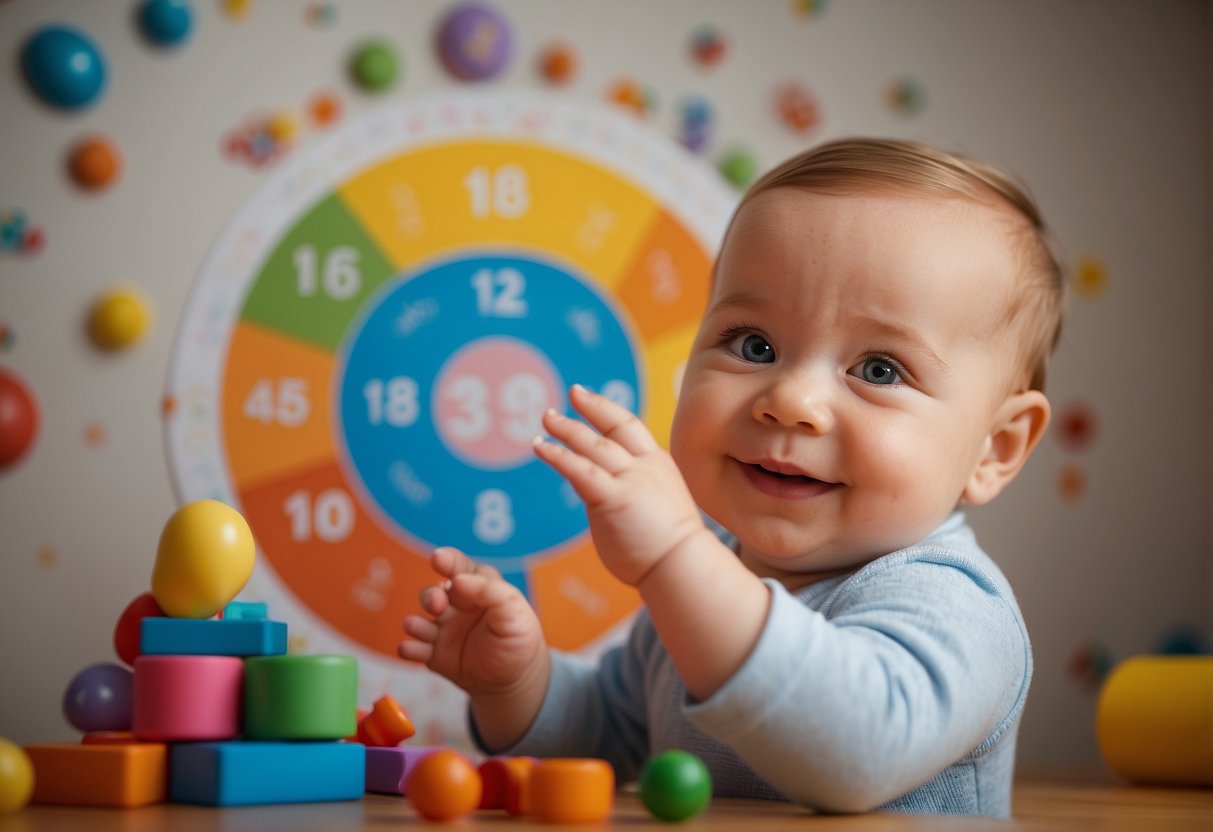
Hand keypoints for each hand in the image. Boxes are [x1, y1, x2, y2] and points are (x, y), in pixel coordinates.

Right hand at [398, 547, 546, 699]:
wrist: (514, 679)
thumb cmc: (517, 638)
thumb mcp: (515, 612)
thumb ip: (491, 592)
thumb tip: (458, 580)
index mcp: (476, 588)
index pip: (458, 568)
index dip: (447, 560)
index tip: (438, 559)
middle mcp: (455, 605)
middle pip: (433, 593)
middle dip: (430, 596)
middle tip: (437, 604)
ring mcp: (442, 630)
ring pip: (419, 620)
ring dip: (414, 622)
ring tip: (415, 626)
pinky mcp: (434, 655)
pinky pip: (417, 649)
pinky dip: (409, 648)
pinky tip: (408, 649)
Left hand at [534, 384, 708, 587]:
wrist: (684, 567)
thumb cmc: (672, 551)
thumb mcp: (659, 507)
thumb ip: (636, 495)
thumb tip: (613, 501)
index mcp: (658, 465)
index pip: (629, 426)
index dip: (605, 408)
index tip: (585, 397)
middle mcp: (645, 466)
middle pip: (612, 426)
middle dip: (589, 408)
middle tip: (567, 396)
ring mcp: (630, 480)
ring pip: (594, 444)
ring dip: (567, 429)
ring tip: (547, 418)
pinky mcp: (614, 498)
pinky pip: (581, 470)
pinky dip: (559, 456)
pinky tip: (541, 447)